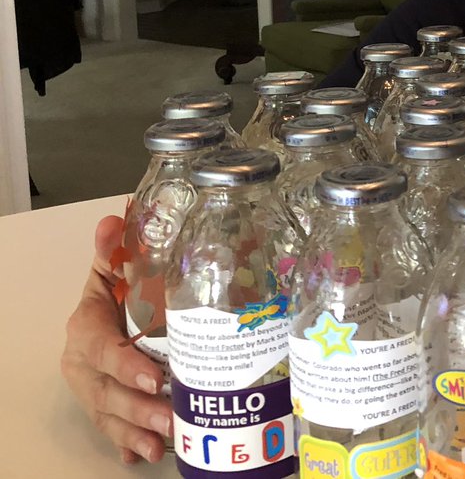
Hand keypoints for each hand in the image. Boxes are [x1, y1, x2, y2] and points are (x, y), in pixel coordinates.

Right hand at [60, 215, 171, 463]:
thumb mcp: (112, 269)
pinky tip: (146, 456)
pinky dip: (127, 446)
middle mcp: (83, 365)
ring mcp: (92, 389)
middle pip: (105, 391)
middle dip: (138, 408)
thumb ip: (115, 249)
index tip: (151, 378)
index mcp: (86, 329)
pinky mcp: (104, 407)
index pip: (100, 349)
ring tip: (167, 441)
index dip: (124, 365)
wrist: (104, 314)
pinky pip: (112, 431)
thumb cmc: (114, 291)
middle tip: (172, 418)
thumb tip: (114, 218)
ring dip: (136, 431)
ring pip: (109, 414)